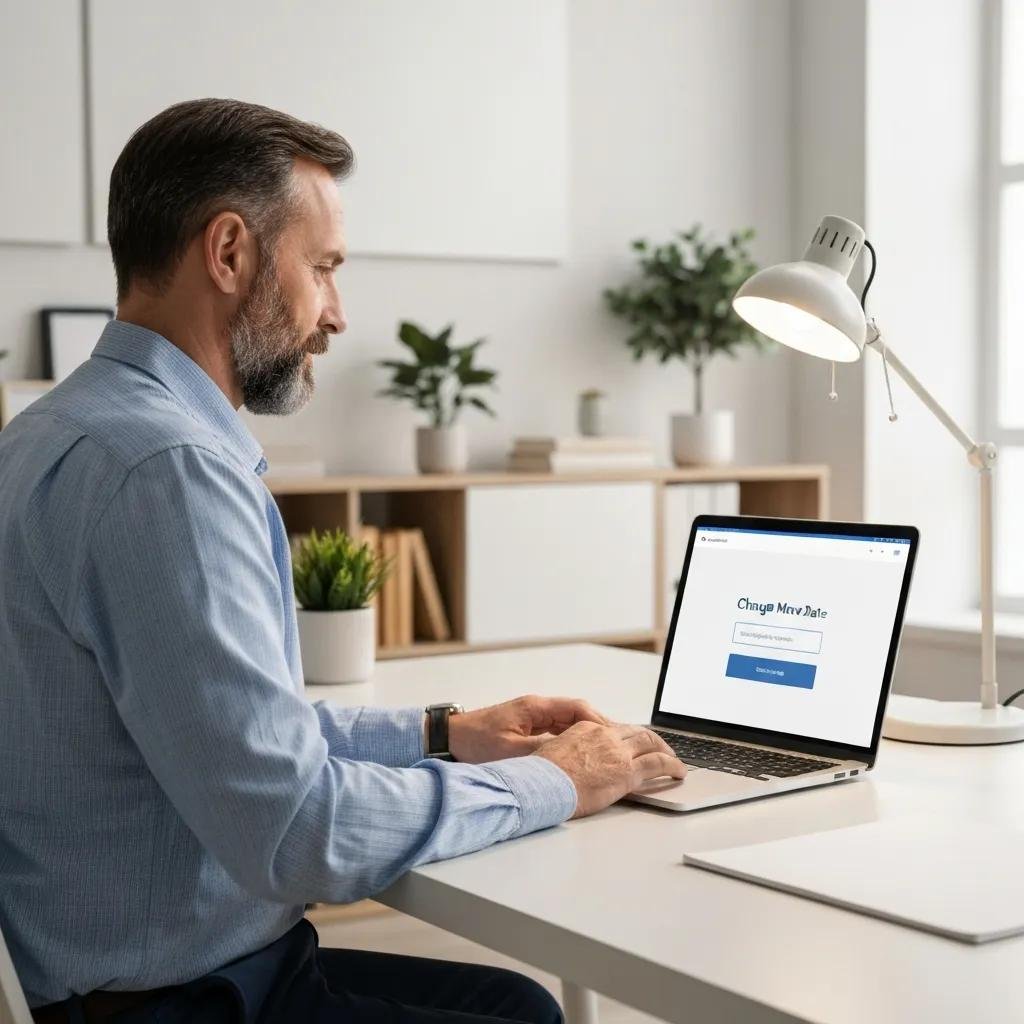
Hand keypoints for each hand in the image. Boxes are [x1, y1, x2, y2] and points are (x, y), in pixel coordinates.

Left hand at [446, 695, 609, 763]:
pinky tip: (580, 756)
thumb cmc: (474, 742)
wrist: (448, 738)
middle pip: (577, 714)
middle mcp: (536, 708)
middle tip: (616, 747)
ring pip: (568, 723)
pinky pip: (557, 731)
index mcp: (534, 707)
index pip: (577, 708)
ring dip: (585, 736)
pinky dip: (571, 740)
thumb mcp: (509, 752)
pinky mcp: (527, 728)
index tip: (612, 738)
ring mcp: (532, 717)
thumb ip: (541, 752)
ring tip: (604, 753)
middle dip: (597, 729)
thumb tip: (570, 757)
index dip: (598, 722)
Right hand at [532, 722, 686, 817]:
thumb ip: (568, 754)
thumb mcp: (552, 754)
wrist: (543, 784)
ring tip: (674, 760)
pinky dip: (673, 765)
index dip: (627, 738)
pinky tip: (679, 772)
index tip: (632, 745)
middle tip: (660, 748)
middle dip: (652, 740)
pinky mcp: (628, 771)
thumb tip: (569, 763)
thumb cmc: (542, 775)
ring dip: (666, 750)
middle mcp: (605, 735)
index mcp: (586, 729)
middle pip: (637, 732)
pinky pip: (658, 763)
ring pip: (651, 743)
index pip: (614, 730)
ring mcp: (618, 752)